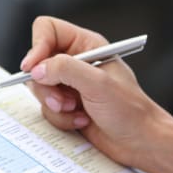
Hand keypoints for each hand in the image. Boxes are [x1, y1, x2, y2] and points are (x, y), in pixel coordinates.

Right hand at [21, 16, 172, 172]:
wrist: (141, 142)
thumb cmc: (131, 111)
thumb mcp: (98, 84)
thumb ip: (65, 69)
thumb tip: (36, 69)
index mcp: (87, 45)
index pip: (48, 30)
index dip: (37, 46)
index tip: (32, 68)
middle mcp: (76, 62)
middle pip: (38, 63)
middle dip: (47, 85)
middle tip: (63, 99)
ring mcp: (70, 85)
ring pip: (39, 88)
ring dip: (55, 104)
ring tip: (76, 111)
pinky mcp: (67, 106)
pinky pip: (47, 109)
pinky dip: (61, 118)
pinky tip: (81, 121)